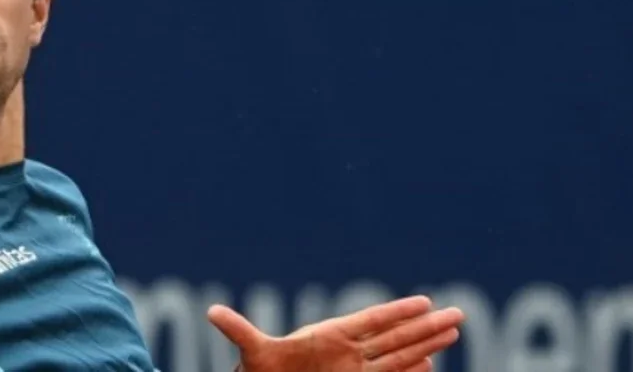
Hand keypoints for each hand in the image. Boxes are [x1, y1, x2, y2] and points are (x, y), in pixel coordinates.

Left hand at [207, 295, 464, 371]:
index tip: (425, 303)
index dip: (397, 312)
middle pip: (395, 336)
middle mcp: (349, 350)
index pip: (371, 321)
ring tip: (453, 332)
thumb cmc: (263, 371)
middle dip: (425, 327)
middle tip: (458, 315)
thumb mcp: (252, 352)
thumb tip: (211, 313)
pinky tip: (432, 365)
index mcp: (330, 335)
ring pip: (399, 356)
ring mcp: (357, 369)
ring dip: (426, 345)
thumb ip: (239, 331)